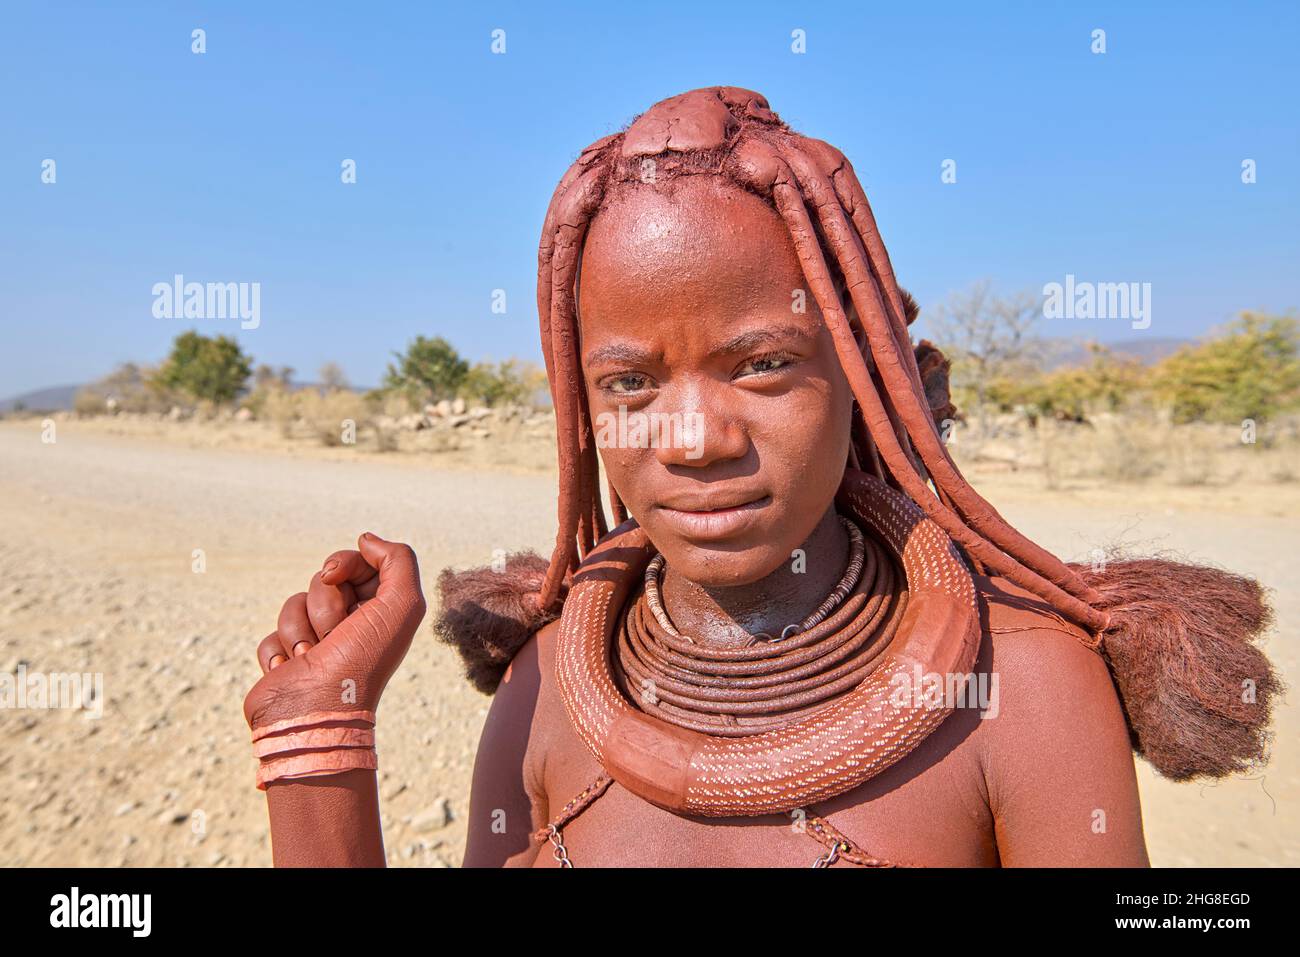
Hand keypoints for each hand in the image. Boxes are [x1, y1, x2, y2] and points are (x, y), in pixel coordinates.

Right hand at [243, 533, 426, 731]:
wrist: (316, 714)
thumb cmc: (362, 660)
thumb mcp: (401, 604)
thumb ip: (399, 560)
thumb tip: (366, 539)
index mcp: (381, 612)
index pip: (356, 563)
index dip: (343, 563)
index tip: (336, 576)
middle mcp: (352, 626)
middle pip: (322, 580)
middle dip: (323, 601)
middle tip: (334, 630)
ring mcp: (317, 643)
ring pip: (293, 604)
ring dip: (300, 628)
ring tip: (313, 657)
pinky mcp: (286, 660)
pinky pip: (272, 633)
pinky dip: (279, 650)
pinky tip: (291, 670)